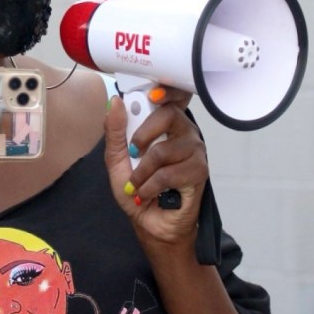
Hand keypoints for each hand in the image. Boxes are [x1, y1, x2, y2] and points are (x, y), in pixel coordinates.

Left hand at [104, 88, 207, 245]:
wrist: (151, 222)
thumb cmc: (138, 189)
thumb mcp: (117, 159)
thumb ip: (115, 131)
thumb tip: (114, 102)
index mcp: (166, 124)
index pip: (171, 97)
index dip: (165, 90)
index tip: (151, 95)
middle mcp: (183, 132)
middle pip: (169, 115)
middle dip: (144, 133)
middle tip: (133, 151)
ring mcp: (194, 151)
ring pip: (163, 150)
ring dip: (142, 172)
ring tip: (137, 184)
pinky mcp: (199, 171)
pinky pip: (169, 173)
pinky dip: (150, 186)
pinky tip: (148, 194)